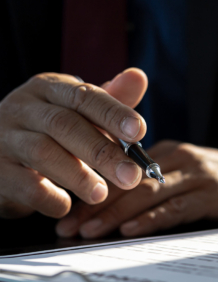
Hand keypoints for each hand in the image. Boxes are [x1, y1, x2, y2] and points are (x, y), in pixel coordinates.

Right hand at [0, 68, 147, 218]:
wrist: (0, 155)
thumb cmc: (51, 131)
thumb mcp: (79, 113)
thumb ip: (110, 102)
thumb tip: (139, 77)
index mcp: (49, 89)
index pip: (84, 95)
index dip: (113, 113)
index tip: (139, 131)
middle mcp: (23, 108)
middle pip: (65, 125)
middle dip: (103, 152)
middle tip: (131, 175)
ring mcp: (3, 138)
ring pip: (43, 152)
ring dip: (79, 176)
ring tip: (101, 194)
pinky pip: (25, 185)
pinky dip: (50, 198)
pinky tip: (66, 205)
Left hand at [56, 141, 217, 237]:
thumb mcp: (186, 171)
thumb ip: (156, 180)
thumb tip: (114, 205)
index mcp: (166, 151)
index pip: (120, 171)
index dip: (91, 191)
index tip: (67, 213)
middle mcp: (179, 157)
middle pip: (129, 182)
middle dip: (95, 205)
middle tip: (68, 227)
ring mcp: (198, 174)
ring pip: (148, 193)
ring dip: (116, 213)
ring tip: (88, 231)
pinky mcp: (215, 194)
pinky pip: (177, 207)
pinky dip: (153, 219)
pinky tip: (131, 230)